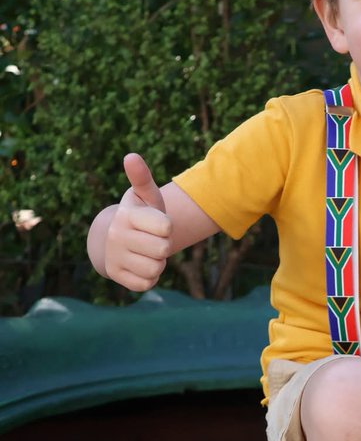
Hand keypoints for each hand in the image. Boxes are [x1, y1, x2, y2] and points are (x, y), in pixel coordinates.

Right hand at [105, 154, 172, 291]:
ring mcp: (114, 256)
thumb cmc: (141, 215)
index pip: (166, 227)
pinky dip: (150, 277)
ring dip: (158, 263)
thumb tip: (131, 156)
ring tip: (147, 252)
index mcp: (126, 215)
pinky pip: (147, 283)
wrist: (116, 240)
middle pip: (163, 250)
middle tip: (152, 240)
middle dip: (164, 246)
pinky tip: (141, 265)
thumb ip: (142, 178)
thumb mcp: (144, 196)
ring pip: (156, 268)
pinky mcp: (116, 275)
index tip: (157, 224)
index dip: (167, 227)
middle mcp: (116, 235)